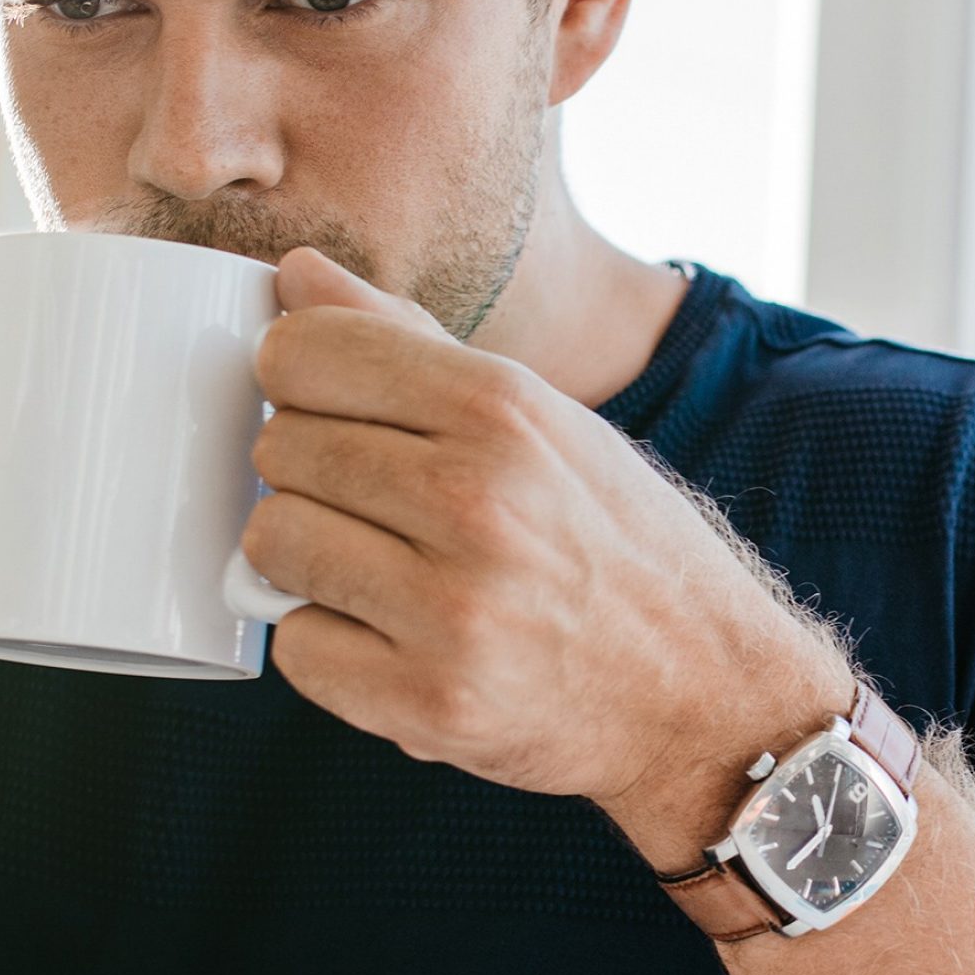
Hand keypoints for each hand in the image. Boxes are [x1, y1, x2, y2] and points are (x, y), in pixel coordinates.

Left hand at [240, 248, 854, 858]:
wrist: (704, 689)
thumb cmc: (615, 542)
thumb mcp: (539, 417)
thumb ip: (407, 339)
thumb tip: (294, 271)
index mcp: (503, 408)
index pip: (302, 354)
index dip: (300, 382)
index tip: (334, 412)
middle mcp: (475, 500)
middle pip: (279, 448)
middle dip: (312, 475)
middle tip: (377, 506)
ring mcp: (451, 609)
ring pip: (271, 546)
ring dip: (308, 560)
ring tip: (381, 571)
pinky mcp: (429, 703)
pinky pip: (297, 649)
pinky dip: (331, 646)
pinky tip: (394, 638)